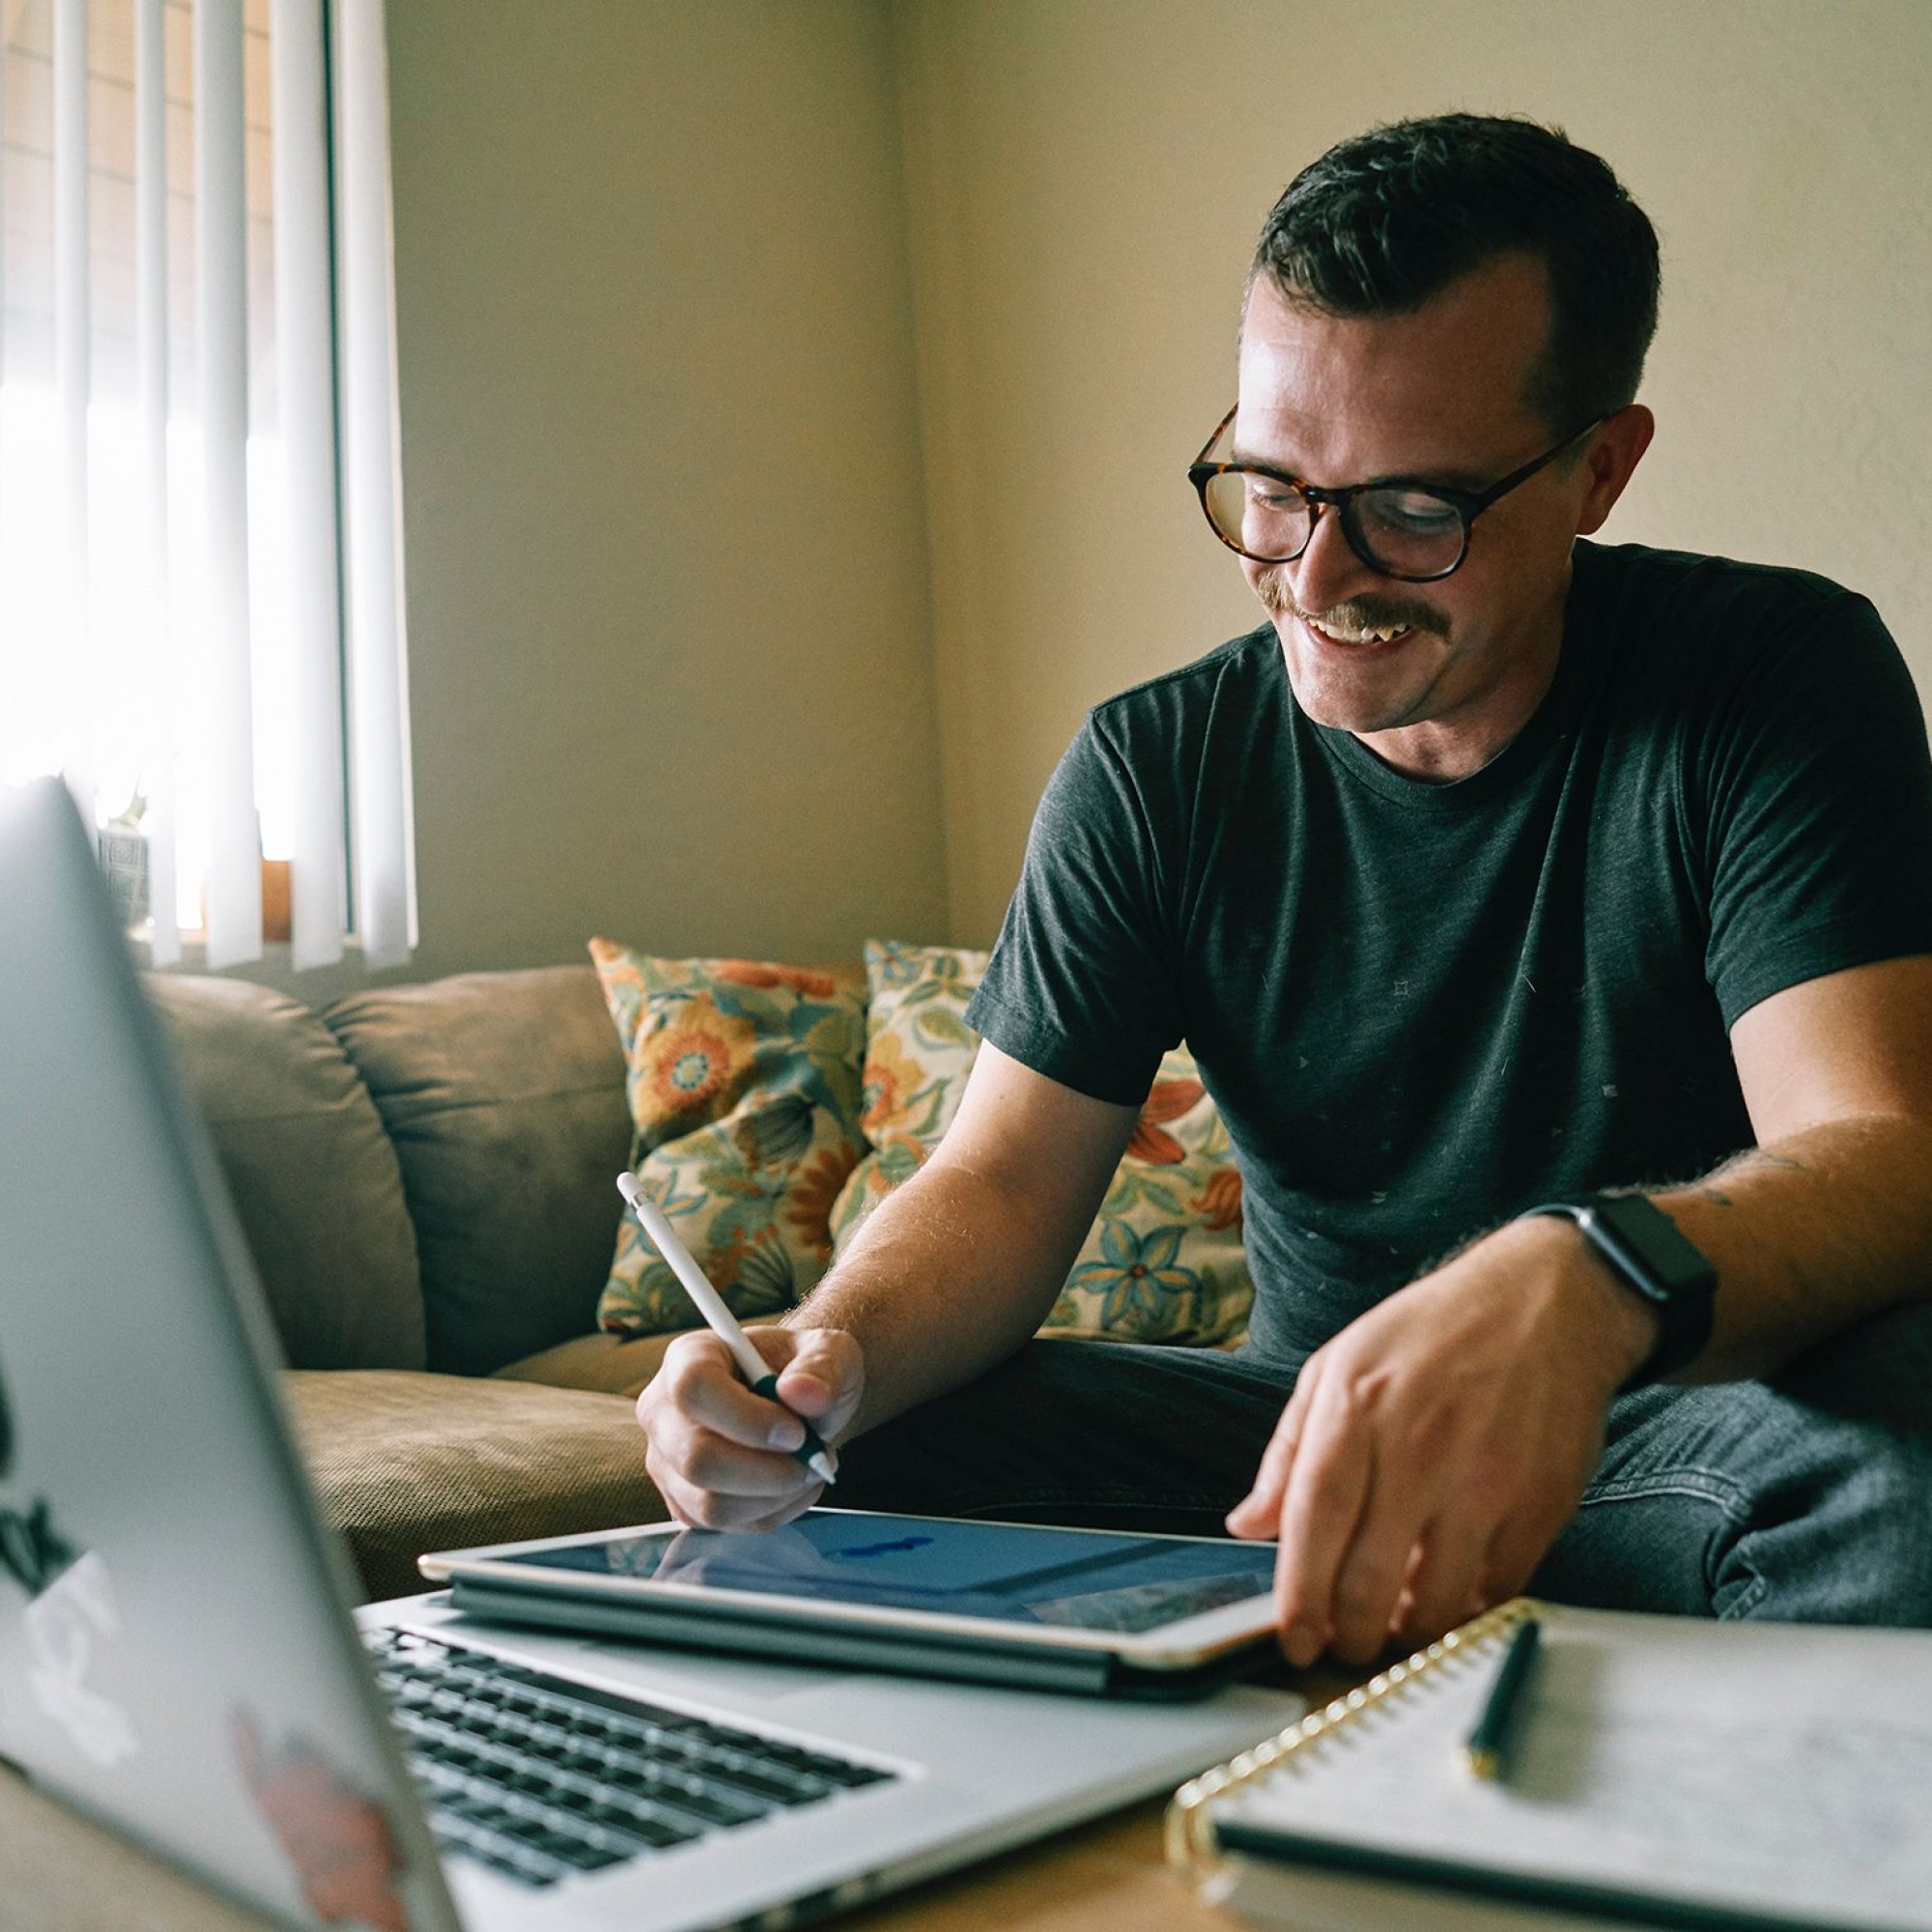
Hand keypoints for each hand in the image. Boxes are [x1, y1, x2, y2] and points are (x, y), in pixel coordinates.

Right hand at [636, 1324, 864, 1532]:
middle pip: (697, 1458)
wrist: (798, 1400)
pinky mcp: (683, 1501)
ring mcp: (667, 1461)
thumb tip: (805, 1393)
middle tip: (814, 1457)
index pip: (694, 1388)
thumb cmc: (803, 1370)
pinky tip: (795, 1485)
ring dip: (775, 1494)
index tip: (796, 1432)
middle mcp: (663, 1410)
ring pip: (711, 1503)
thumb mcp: (827, 1352)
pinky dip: (772, 1512)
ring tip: (811, 1466)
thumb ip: (821, 1365)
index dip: (745, 1417)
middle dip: (767, 1470)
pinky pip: (725, 1524)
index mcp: (688, 1357)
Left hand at [1225, 1216, 1654, 1666]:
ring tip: (1395, 1625)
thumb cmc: (1432, 1333)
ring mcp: (1483, 1480)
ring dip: (1409, 1633)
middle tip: (1344, 1646)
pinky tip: (1449, 1597)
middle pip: (1369, 1579)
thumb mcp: (1338, 1365)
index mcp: (1355, 1408)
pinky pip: (1495, 1589)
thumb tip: (1247, 1524)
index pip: (1312, 1522)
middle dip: (1349, 1634)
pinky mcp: (1538, 1503)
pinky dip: (1467, 1610)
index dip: (1298, 1596)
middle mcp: (1416, 1448)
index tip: (1294, 1638)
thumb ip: (1288, 1451)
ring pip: (1436, 1601)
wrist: (1549, 1304)